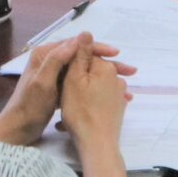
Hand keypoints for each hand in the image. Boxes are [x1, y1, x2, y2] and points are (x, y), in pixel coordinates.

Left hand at [0, 36, 134, 146]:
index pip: (77, 45)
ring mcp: (55, 75)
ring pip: (85, 70)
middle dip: (107, 63)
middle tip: (129, 70)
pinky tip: (111, 95)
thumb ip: (57, 60)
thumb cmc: (30, 106)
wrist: (18, 129)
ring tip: (125, 84)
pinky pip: (81, 83)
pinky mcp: (58, 88)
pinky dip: (96, 87)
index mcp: (46, 54)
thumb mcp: (43, 82)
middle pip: (83, 57)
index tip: (117, 53)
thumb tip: (77, 39)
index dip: (98, 48)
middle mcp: (50, 60)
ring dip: (104, 76)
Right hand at [56, 36, 132, 160]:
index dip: (71, 61)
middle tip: (60, 90)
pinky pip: (99, 100)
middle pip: (91, 71)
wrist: (97, 144)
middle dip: (77, 78)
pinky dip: (88, 104)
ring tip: (66, 106)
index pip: (87, 55)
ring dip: (81, 93)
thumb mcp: (73, 80)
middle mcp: (116, 79)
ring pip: (94, 87)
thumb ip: (80, 55)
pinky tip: (75, 115)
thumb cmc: (81, 111)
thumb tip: (86, 32)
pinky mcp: (117, 109)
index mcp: (105, 68)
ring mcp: (118, 95)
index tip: (59, 71)